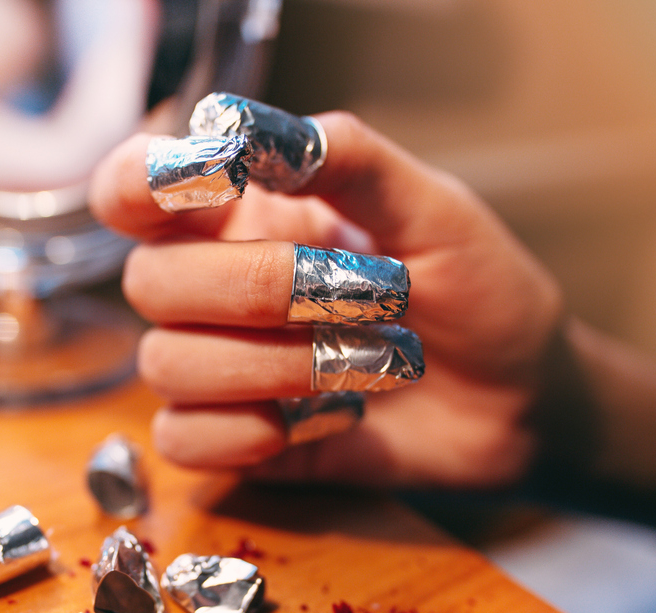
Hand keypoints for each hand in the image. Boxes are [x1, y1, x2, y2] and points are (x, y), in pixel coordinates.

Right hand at [89, 111, 564, 489]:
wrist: (522, 401)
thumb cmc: (479, 292)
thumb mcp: (434, 209)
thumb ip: (348, 158)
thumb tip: (244, 129)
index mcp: (246, 215)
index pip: (133, 188)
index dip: (142, 182)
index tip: (213, 182)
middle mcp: (215, 288)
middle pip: (149, 282)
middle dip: (256, 288)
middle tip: (361, 296)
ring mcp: (220, 368)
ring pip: (164, 365)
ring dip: (274, 367)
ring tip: (367, 365)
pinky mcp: (235, 440)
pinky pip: (184, 440)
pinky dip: (257, 433)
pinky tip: (333, 418)